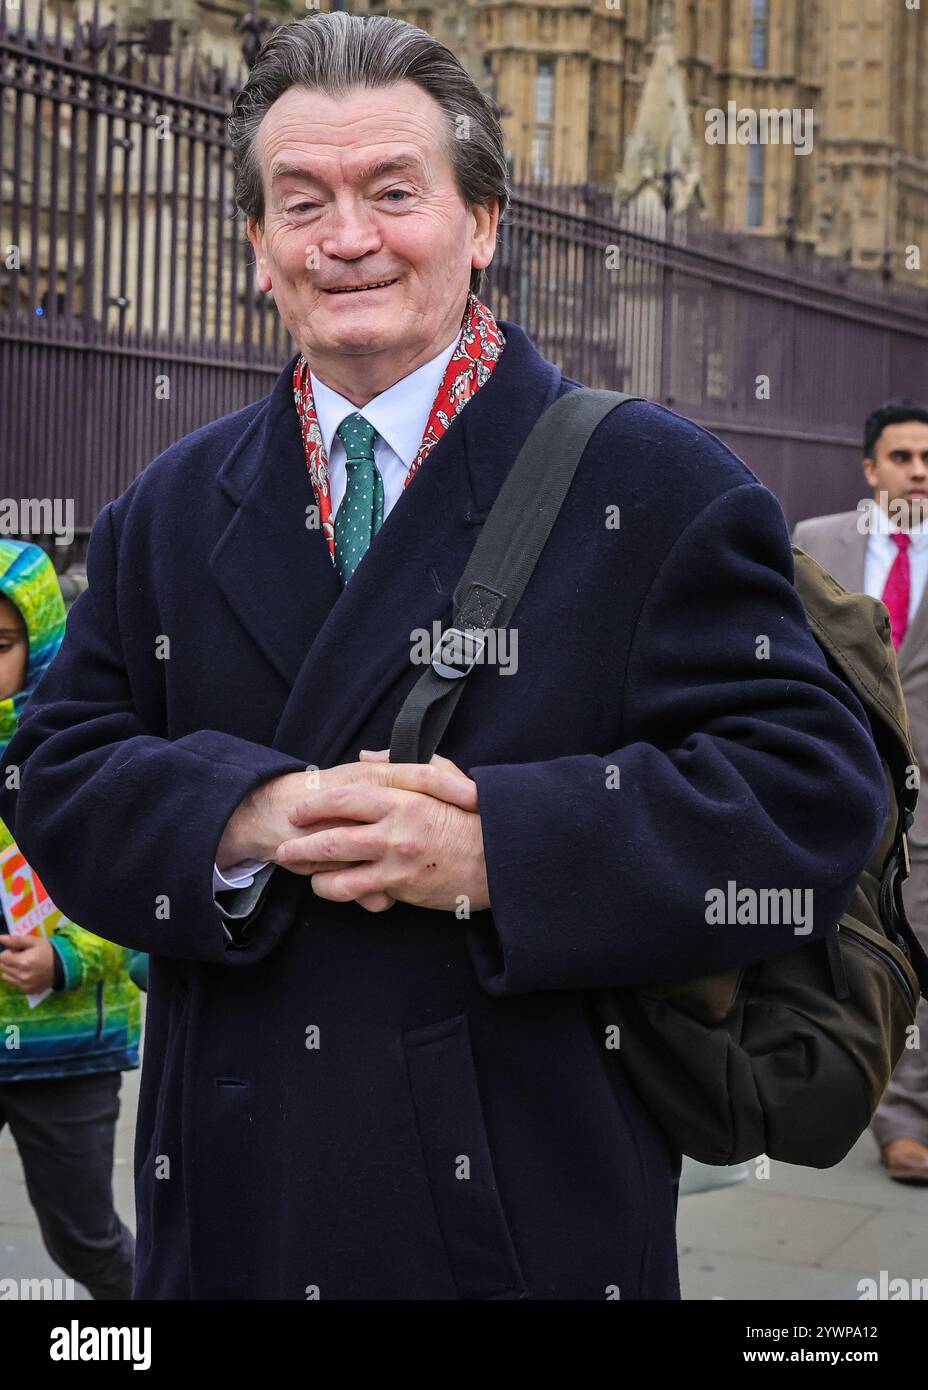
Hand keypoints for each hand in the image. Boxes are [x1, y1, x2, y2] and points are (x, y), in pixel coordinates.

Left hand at [0, 934, 55, 992]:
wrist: (63, 966)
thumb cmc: (48, 951)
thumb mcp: (34, 941)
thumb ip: (16, 940)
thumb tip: (1, 938)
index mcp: (23, 961)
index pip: (2, 957)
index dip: (9, 953)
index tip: (18, 951)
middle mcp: (22, 975)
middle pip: (3, 967)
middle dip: (9, 961)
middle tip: (22, 957)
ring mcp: (24, 984)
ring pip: (6, 976)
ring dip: (11, 970)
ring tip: (23, 966)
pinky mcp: (27, 990)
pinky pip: (13, 983)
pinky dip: (16, 978)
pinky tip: (27, 973)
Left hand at [276, 750, 489, 913]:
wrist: (499, 857)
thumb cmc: (472, 816)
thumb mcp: (443, 778)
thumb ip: (402, 763)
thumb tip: (366, 754)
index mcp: (402, 797)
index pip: (346, 797)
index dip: (316, 804)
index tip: (298, 810)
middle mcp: (394, 828)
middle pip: (331, 836)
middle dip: (301, 844)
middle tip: (284, 847)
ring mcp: (394, 859)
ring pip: (337, 870)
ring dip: (314, 873)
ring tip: (303, 873)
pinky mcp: (400, 886)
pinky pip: (357, 892)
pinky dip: (339, 891)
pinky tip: (332, 889)